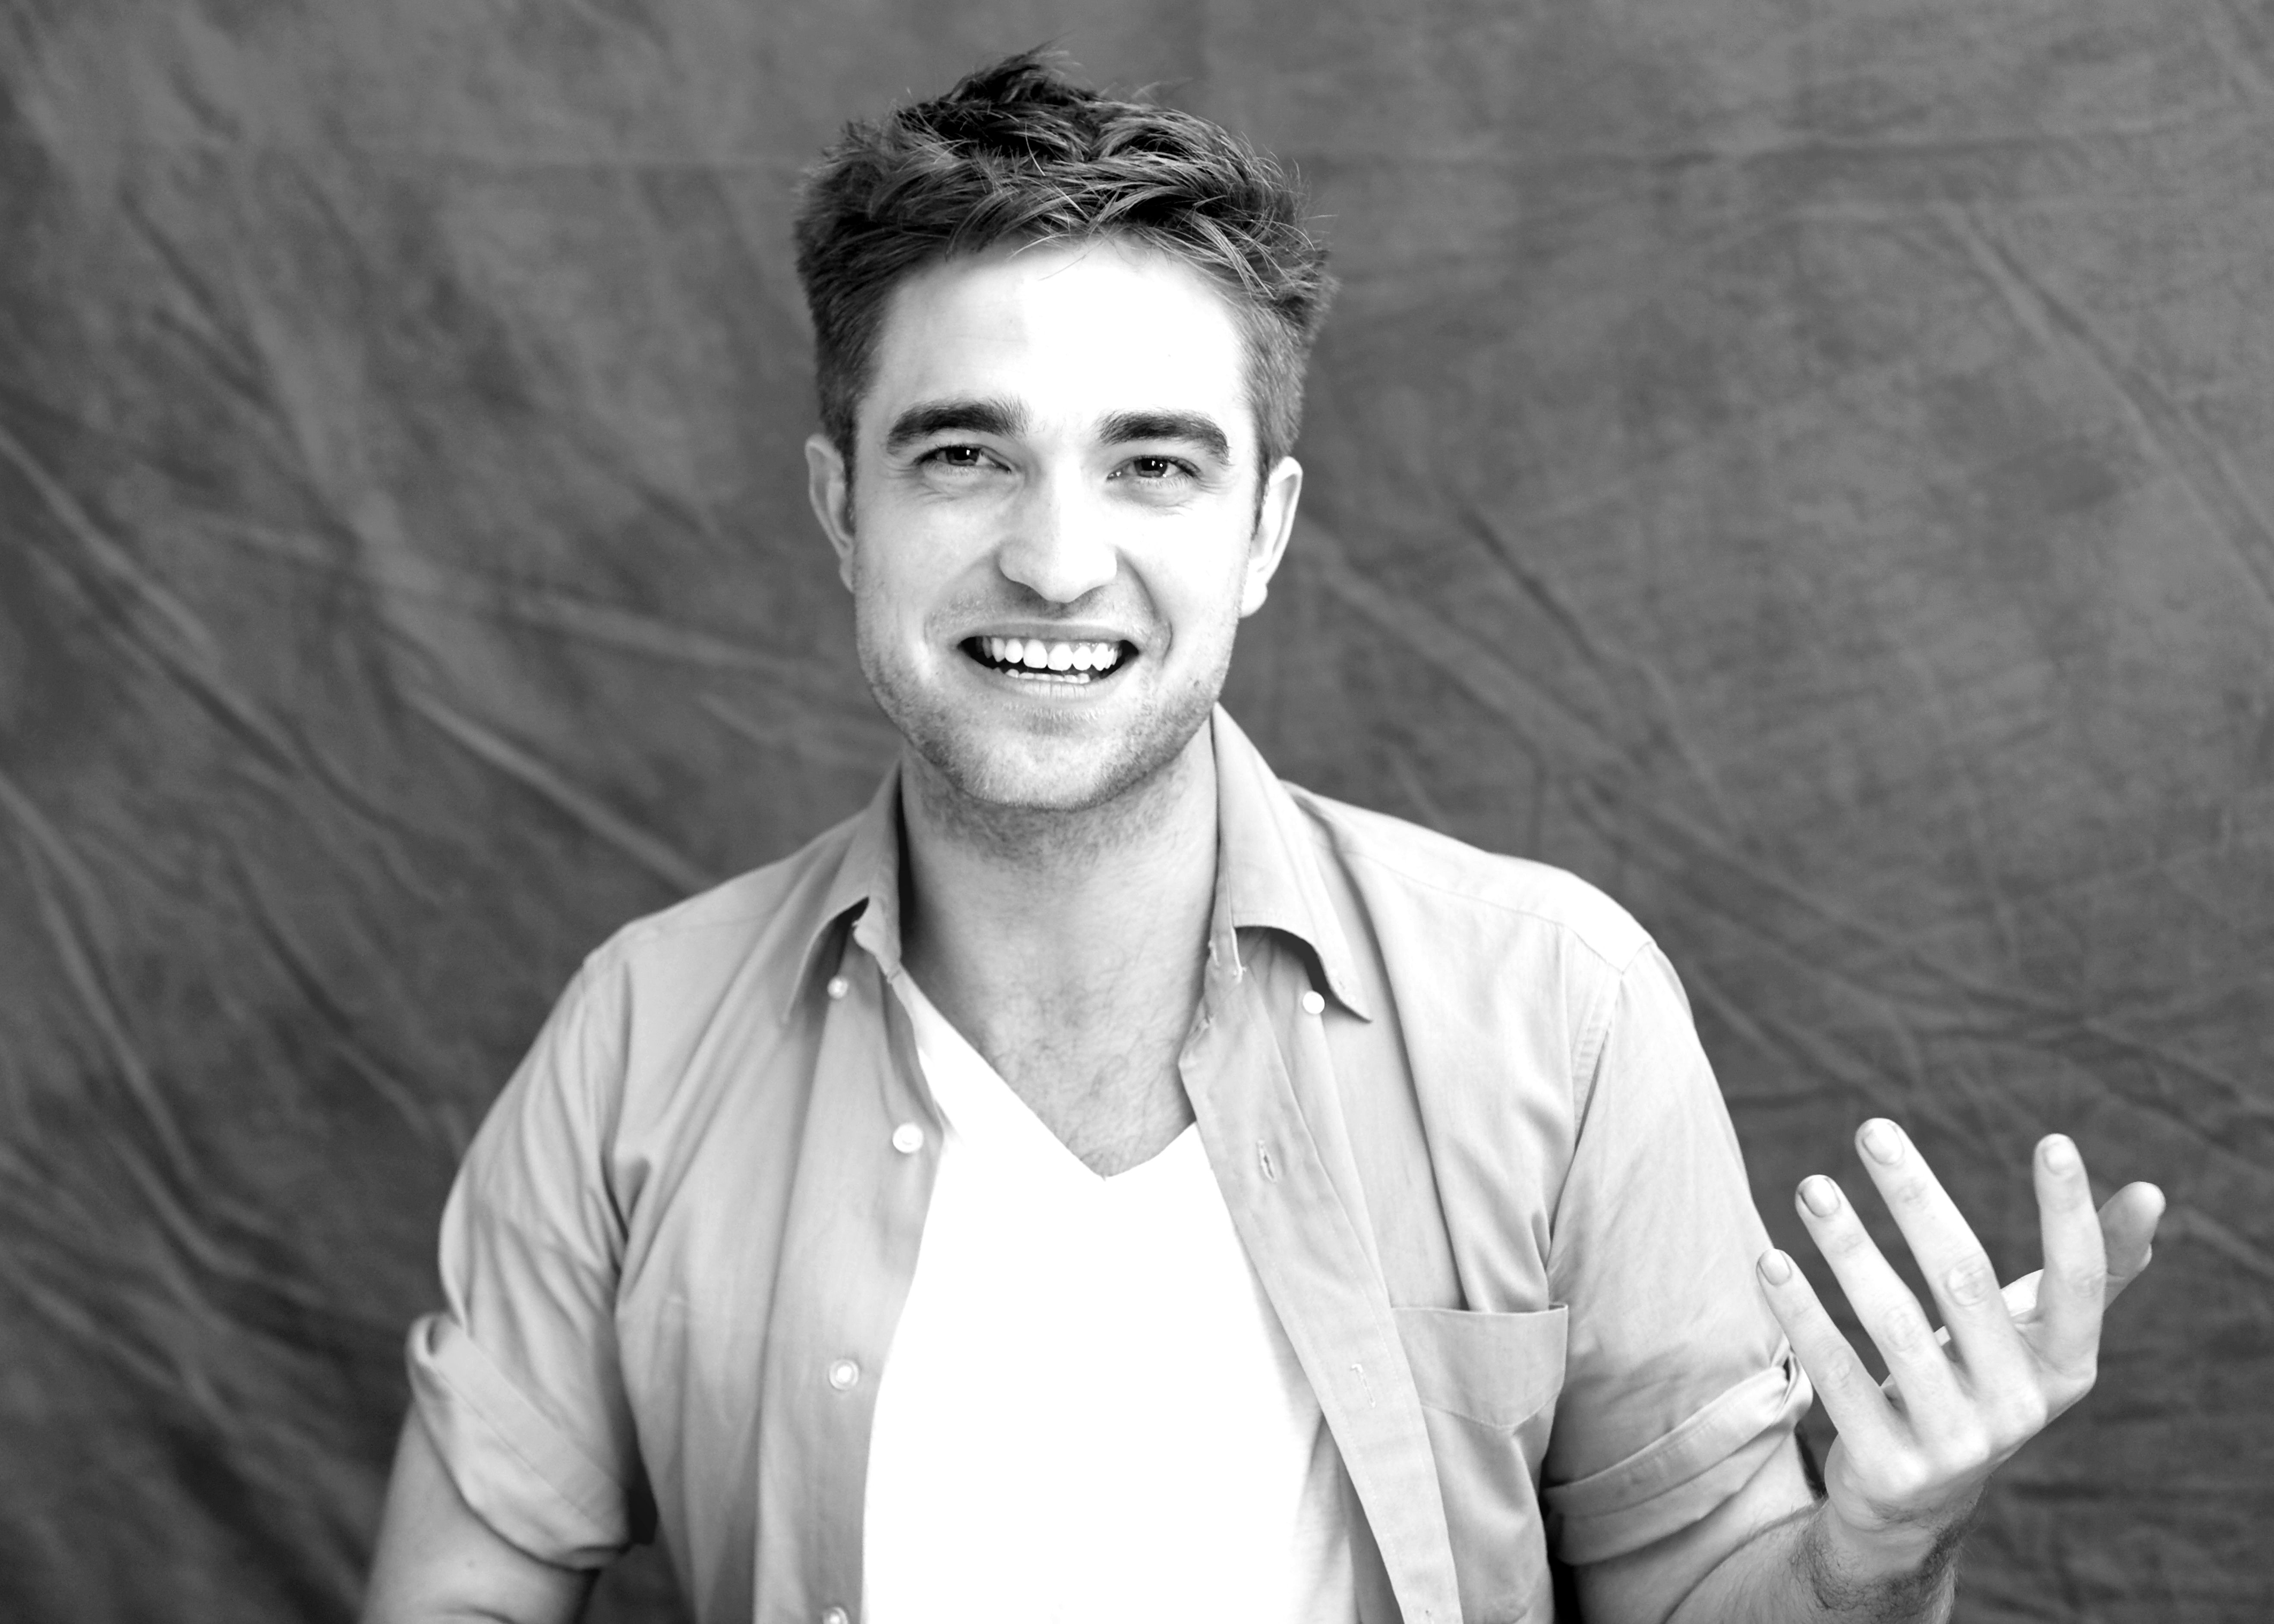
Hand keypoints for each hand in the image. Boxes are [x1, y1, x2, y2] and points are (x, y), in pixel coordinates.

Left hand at [1756, 1121, 2162, 1569]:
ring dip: (1849, 1247)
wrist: (1914, 1500)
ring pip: (1895, 1324)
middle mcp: (2020, 1409)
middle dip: (1916, 1197)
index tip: (2055, 1141)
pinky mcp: (1888, 1467)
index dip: (2072, 1214)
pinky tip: (1772, 1261)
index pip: (2080, 1281)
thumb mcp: (2035, 1337)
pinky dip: (1803, 1313)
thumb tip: (2152, 1194)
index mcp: (2066, 1370)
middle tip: (1872, 1129)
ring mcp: (1955, 1444)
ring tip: (1812, 1188)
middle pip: (1967, 1281)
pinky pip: (1839, 1374)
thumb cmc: (1980, 1381)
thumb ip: (2092, 1269)